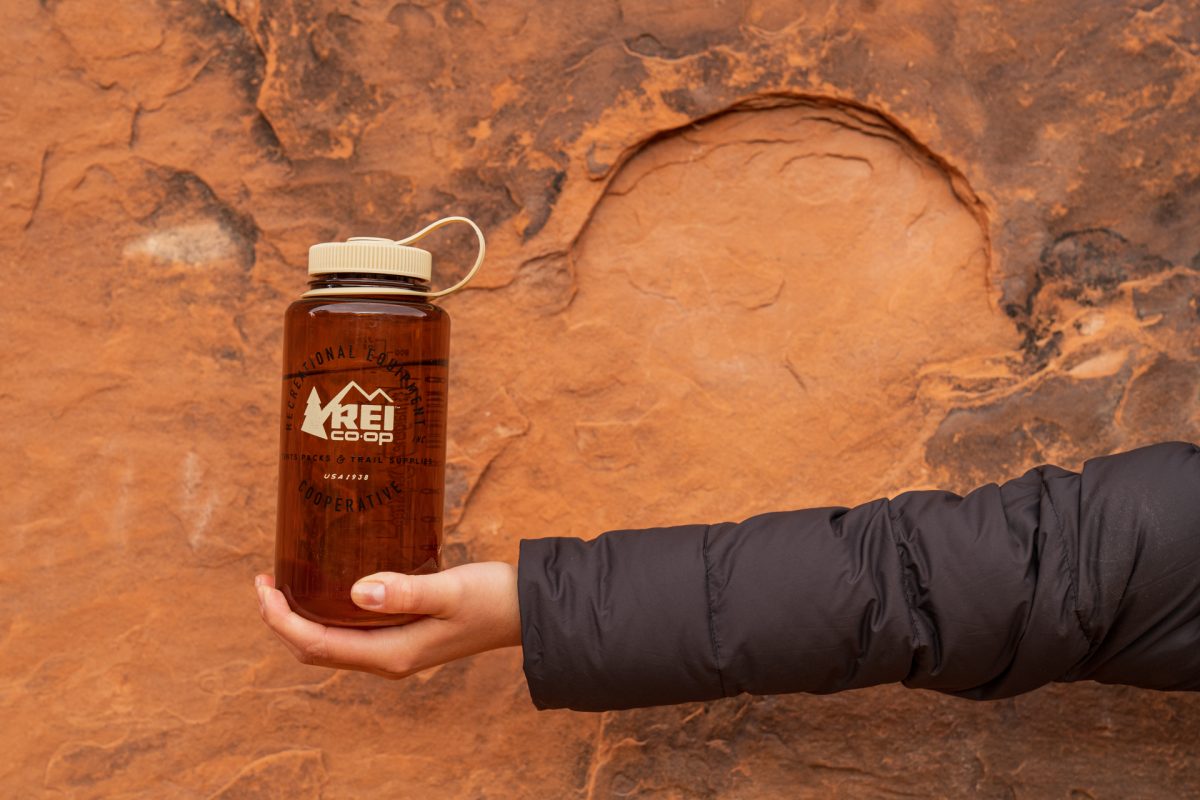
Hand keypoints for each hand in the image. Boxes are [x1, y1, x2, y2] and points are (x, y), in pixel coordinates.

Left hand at [254, 563, 520, 678]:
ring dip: (301, 618)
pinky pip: (350, 632)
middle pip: (314, 649)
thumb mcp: (450, 590)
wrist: (528, 611)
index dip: (280, 619)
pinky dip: (327, 613)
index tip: (265, 584)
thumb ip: (406, 591)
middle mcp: (387, 659)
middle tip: (267, 580)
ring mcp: (395, 650)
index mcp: (390, 655)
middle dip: (281, 620)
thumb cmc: (493, 598)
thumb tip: (357, 591)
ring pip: (330, 643)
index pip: (315, 645)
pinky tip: (329, 585)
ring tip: (286, 582)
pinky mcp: (404, 636)